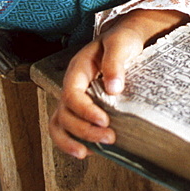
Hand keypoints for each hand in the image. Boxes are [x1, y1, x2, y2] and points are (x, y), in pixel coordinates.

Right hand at [48, 8, 187, 158]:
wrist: (129, 38)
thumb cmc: (124, 40)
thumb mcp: (121, 44)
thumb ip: (115, 63)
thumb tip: (113, 88)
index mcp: (78, 69)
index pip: (72, 95)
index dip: (85, 111)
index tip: (104, 121)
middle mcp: (73, 85)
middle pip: (65, 113)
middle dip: (83, 130)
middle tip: (109, 137)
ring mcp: (76, 97)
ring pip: (60, 123)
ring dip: (72, 140)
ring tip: (88, 153)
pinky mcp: (84, 107)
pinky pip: (68, 127)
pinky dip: (73, 141)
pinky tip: (90, 151)